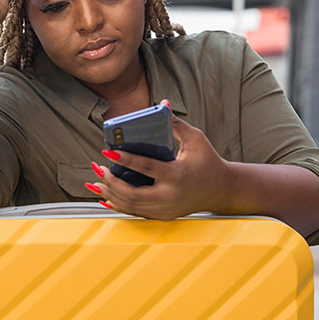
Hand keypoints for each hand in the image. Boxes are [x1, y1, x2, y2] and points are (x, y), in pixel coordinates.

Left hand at [88, 101, 233, 219]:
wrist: (221, 190)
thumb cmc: (208, 161)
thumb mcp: (196, 139)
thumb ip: (176, 123)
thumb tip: (162, 103)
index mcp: (178, 175)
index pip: (147, 168)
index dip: (125, 159)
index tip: (107, 150)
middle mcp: (170, 196)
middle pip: (134, 194)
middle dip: (112, 182)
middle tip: (99, 168)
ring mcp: (166, 209)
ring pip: (132, 207)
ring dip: (111, 194)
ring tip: (96, 181)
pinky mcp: (163, 216)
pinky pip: (136, 213)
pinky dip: (119, 205)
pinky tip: (106, 196)